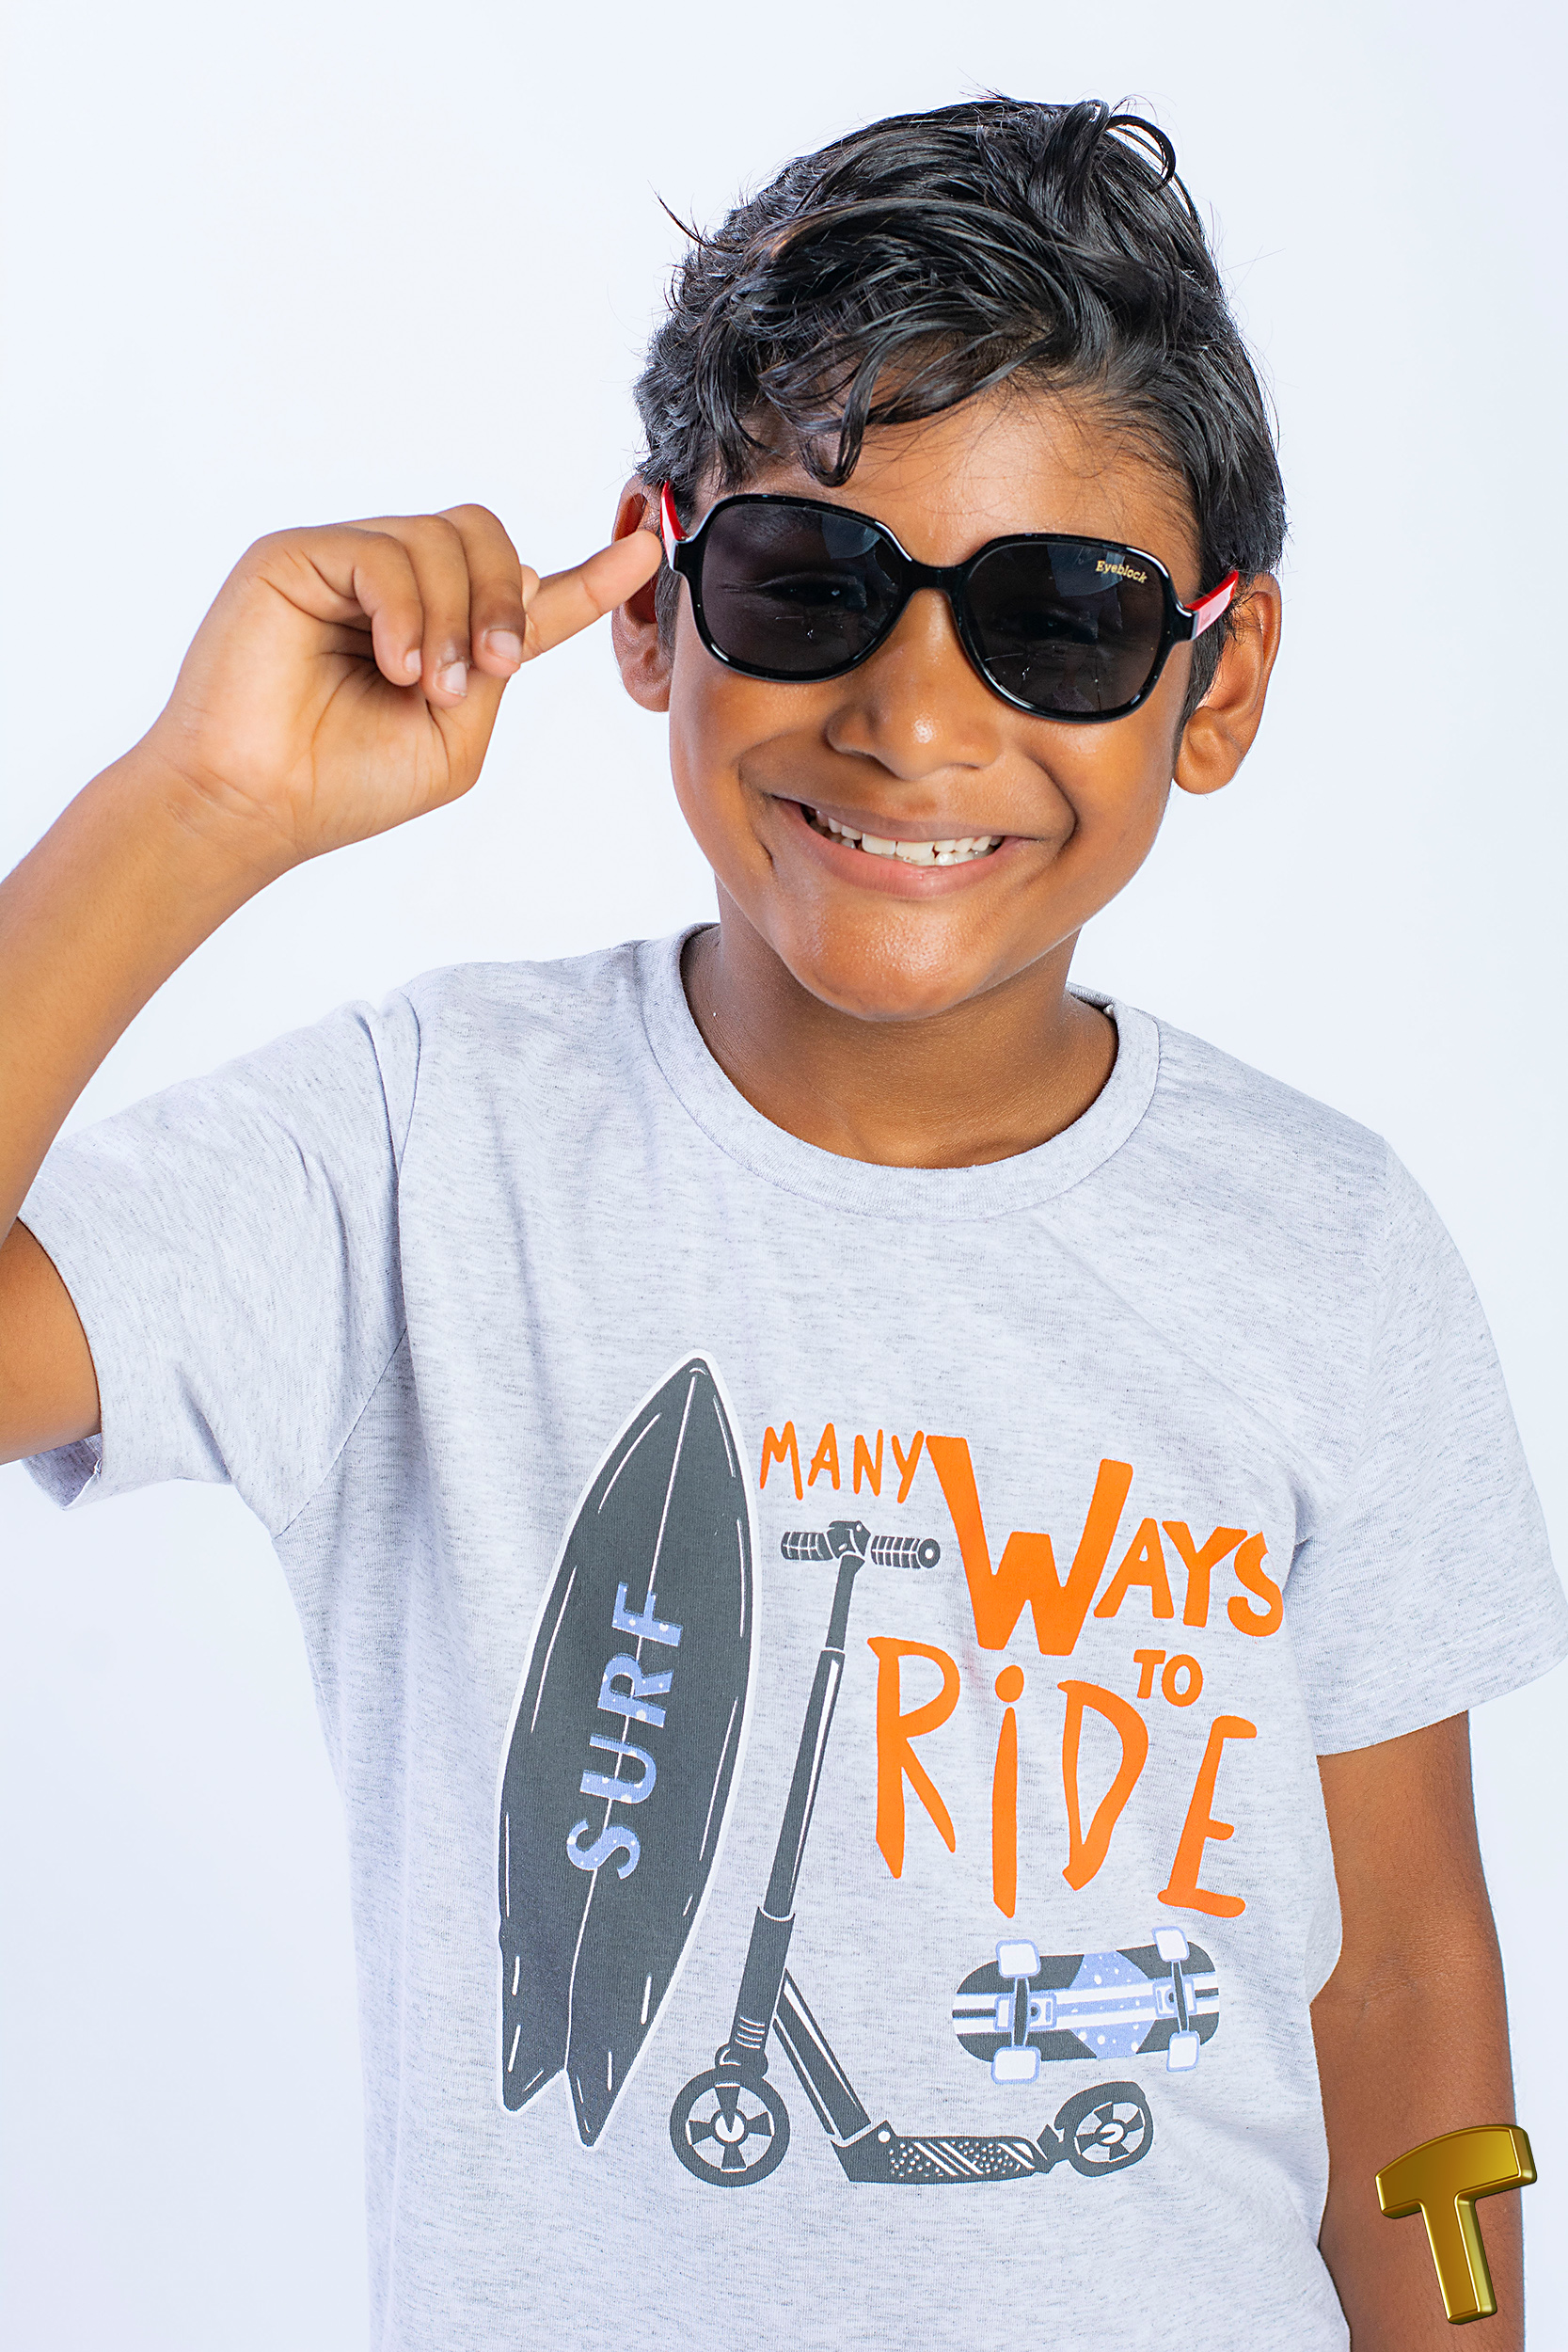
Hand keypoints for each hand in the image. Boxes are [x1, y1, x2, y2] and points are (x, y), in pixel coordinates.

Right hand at [140, 505, 663, 871]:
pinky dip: (407, 609)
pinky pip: (385, 549)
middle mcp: (401, 593)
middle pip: (488, 539)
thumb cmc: (346, 784)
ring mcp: (348, 566)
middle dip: (505, 601)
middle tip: (491, 669)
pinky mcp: (299, 555)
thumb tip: (526, 577)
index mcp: (445, 637)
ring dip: (454, 617)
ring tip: (423, 685)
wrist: (259, 804)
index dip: (591, 577)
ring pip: (443, 540)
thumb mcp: (457, 736)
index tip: (649, 551)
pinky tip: (393, 663)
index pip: (526, 593)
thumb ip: (498, 662)